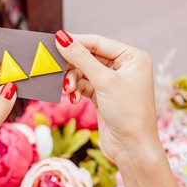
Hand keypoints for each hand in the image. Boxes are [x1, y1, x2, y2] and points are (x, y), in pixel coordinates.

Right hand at [55, 30, 181, 186]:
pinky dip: (76, 90)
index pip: (98, 42)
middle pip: (88, 57)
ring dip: (72, 80)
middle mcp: (123, 67)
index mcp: (132, 57)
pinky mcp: (102, 95)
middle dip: (72, 66)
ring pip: (83, 72)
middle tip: (55, 68)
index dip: (76, 42)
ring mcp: (112, 81)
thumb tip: (62, 38)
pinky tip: (72, 98)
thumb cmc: (128, 113)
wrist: (132, 149)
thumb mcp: (104, 82)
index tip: (55, 41)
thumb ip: (81, 58)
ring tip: (67, 90)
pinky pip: (83, 85)